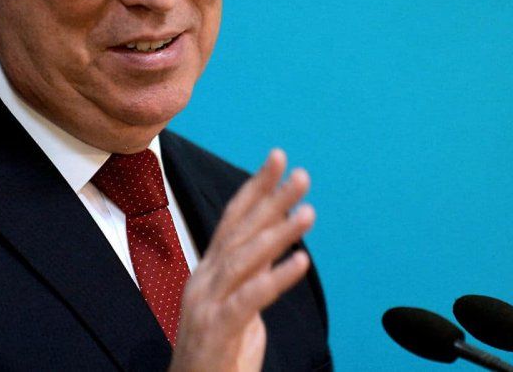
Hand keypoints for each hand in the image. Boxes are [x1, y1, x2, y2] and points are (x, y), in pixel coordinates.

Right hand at [169, 149, 314, 371]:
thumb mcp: (238, 308)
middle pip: (239, 231)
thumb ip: (252, 277)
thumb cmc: (219, 355)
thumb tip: (277, 249)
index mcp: (208, 272)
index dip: (255, 188)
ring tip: (309, 212)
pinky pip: (250, 299)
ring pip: (244, 259)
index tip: (278, 159)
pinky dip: (276, 278)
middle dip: (271, 199)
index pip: (232, 220)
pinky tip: (301, 262)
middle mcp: (203, 281)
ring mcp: (207, 305)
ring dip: (278, 233)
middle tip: (302, 174)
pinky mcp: (217, 330)